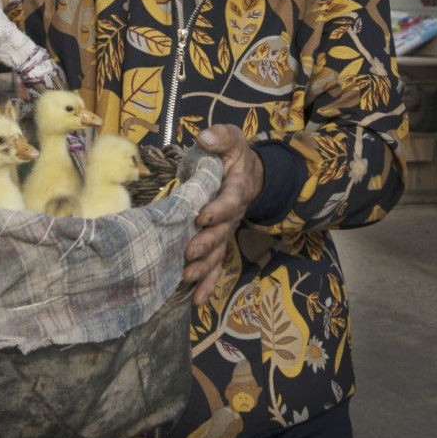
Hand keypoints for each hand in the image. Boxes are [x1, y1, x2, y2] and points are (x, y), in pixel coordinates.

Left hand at [184, 125, 264, 306]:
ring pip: (218, 253)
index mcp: (236, 189)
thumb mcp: (231, 139)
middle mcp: (233, 214)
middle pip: (222, 233)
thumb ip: (220, 137)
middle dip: (206, 244)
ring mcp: (227, 231)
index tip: (202, 216)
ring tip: (188, 278)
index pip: (229, 201)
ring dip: (205, 267)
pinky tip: (198, 300)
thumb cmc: (234, 155)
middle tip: (188, 253)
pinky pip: (217, 265)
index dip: (218, 210)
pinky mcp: (219, 242)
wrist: (249, 174)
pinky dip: (209, 283)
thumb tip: (205, 137)